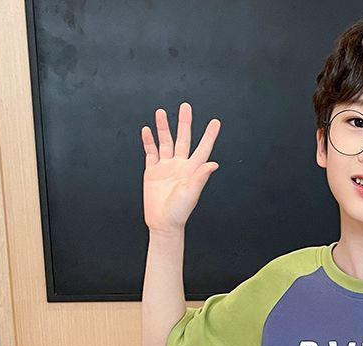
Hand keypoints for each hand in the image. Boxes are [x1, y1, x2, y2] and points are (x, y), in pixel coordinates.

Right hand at [141, 101, 220, 234]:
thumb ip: (201, 177)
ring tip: (161, 112)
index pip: (203, 148)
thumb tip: (213, 164)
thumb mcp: (191, 194)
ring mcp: (166, 167)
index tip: (216, 122)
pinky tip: (147, 130)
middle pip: (183, 139)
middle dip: (184, 123)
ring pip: (165, 142)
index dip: (209, 135)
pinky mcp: (152, 171)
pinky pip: (150, 152)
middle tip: (186, 106)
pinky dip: (148, 141)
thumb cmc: (179, 211)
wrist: (162, 222)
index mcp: (192, 170)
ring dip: (163, 128)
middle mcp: (180, 165)